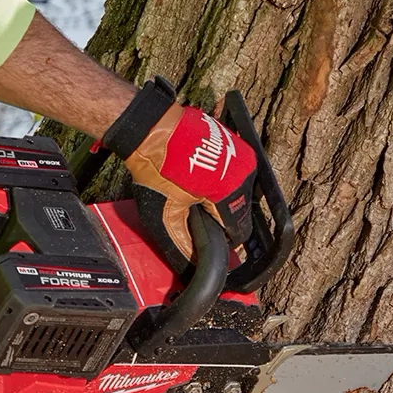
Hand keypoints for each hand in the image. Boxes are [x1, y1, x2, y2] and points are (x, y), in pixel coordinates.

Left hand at [99, 77, 257, 270]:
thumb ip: (182, 242)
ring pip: (236, 188)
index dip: (222, 237)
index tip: (206, 234)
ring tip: (193, 190)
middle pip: (238, 208)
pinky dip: (219, 175)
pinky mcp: (233, 141)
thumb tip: (192, 263)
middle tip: (192, 208)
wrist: (150, 130)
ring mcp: (240, 153)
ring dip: (219, 194)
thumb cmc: (157, 167)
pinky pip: (232, 168)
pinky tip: (196, 174)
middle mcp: (243, 173)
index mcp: (231, 194)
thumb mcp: (166, 214)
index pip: (239, 230)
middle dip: (218, 213)